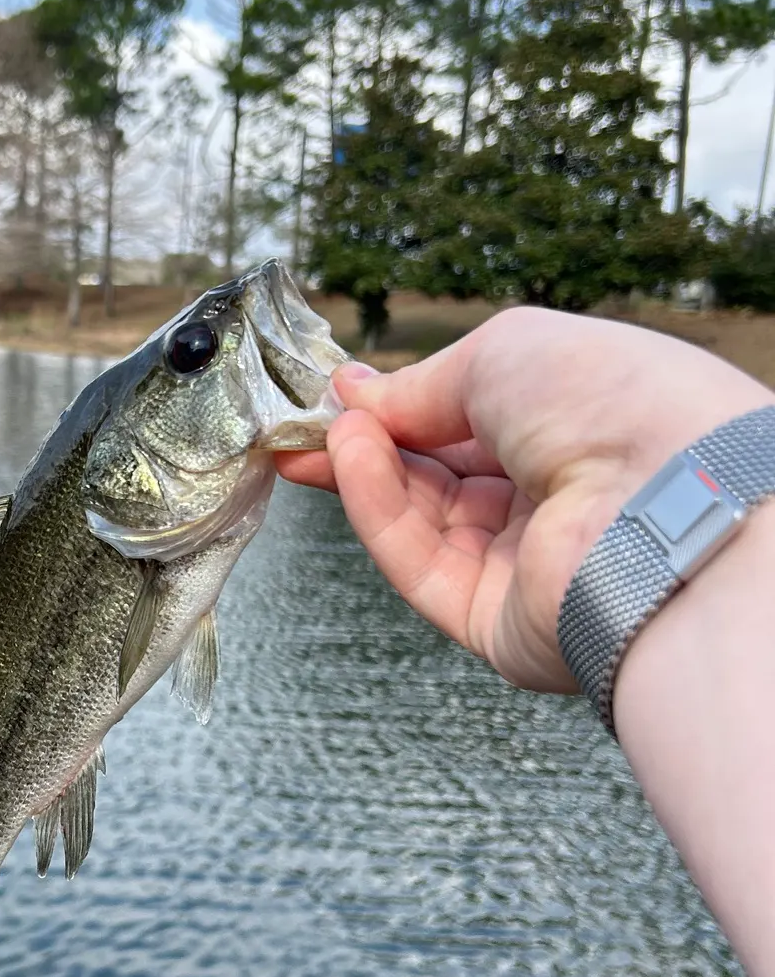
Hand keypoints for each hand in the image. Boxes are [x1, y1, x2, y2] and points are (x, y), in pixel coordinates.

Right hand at [275, 308, 774, 691]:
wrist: (672, 501)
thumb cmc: (615, 402)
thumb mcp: (502, 353)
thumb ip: (419, 382)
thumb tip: (355, 391)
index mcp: (573, 430)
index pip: (466, 424)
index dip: (398, 407)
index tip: (338, 394)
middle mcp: (552, 500)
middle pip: (434, 477)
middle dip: (364, 446)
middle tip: (303, 425)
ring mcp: (525, 565)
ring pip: (420, 521)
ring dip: (366, 473)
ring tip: (330, 434)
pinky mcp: (498, 622)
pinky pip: (421, 567)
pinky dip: (378, 513)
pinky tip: (351, 462)